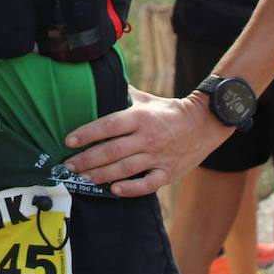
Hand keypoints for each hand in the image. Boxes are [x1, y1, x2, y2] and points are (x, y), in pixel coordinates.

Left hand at [63, 90, 230, 197]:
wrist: (205, 123)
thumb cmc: (170, 111)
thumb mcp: (148, 99)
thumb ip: (125, 95)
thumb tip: (103, 83)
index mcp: (141, 117)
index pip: (108, 125)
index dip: (87, 133)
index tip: (68, 140)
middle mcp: (147, 137)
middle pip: (111, 151)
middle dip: (87, 159)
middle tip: (68, 165)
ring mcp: (158, 156)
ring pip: (124, 169)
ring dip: (101, 175)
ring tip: (83, 177)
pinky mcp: (168, 173)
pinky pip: (147, 184)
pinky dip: (130, 189)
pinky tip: (114, 190)